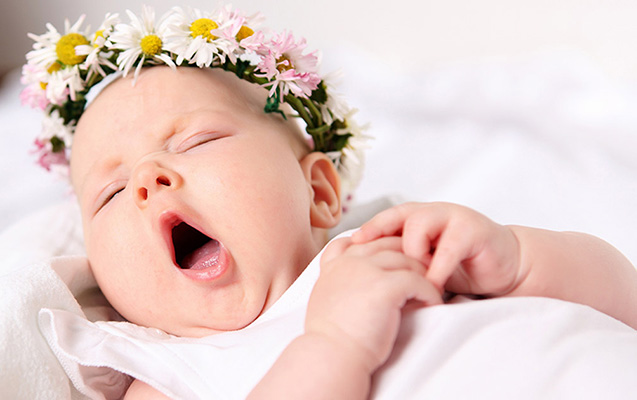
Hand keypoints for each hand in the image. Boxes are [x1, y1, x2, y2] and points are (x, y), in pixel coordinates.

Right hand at [305, 236, 441, 373]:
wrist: (331, 357)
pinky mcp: (386, 285)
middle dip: (409, 254)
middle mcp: (349, 262)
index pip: (362, 238)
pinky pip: (418, 280)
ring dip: (424, 272)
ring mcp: (367, 270)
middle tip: (427, 270)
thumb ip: (341, 283)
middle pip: (387, 243)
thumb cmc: (331, 340)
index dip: (383, 243)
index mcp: (335, 265)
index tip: (398, 259)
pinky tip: (433, 303)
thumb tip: (362, 286)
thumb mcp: (326, 301)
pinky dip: (430, 291)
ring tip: (433, 288)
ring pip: (406, 258)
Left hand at [351, 202, 522, 296]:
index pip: (385, 218)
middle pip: (399, 217)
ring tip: (413, 279)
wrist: (502, 266)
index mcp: (416, 218)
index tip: (349, 247)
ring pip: (419, 225)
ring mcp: (453, 218)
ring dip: (413, 255)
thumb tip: (362, 272)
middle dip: (386, 240)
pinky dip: (438, 270)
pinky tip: (433, 287)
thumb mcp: (423, 263)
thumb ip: (400, 260)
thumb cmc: (457, 266)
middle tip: (378, 267)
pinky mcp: (473, 231)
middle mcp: (432, 213)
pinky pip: (448, 248)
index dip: (367, 230)